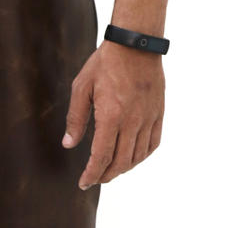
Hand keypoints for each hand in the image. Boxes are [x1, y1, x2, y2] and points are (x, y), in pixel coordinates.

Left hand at [62, 39, 164, 187]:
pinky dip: (142, 156)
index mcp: (111, 116)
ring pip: (138, 156)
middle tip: (95, 179)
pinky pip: (153, 143)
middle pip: (121, 162)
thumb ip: (76, 118)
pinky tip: (132, 157)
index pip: (101, 156)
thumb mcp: (82, 87)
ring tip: (110, 170)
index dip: (92, 174)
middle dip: (106, 175)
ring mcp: (148, 118)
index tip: (84, 183)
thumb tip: (68, 144)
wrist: (135, 44)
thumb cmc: (105, 63)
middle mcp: (132, 121)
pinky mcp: (158, 113)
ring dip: (123, 168)